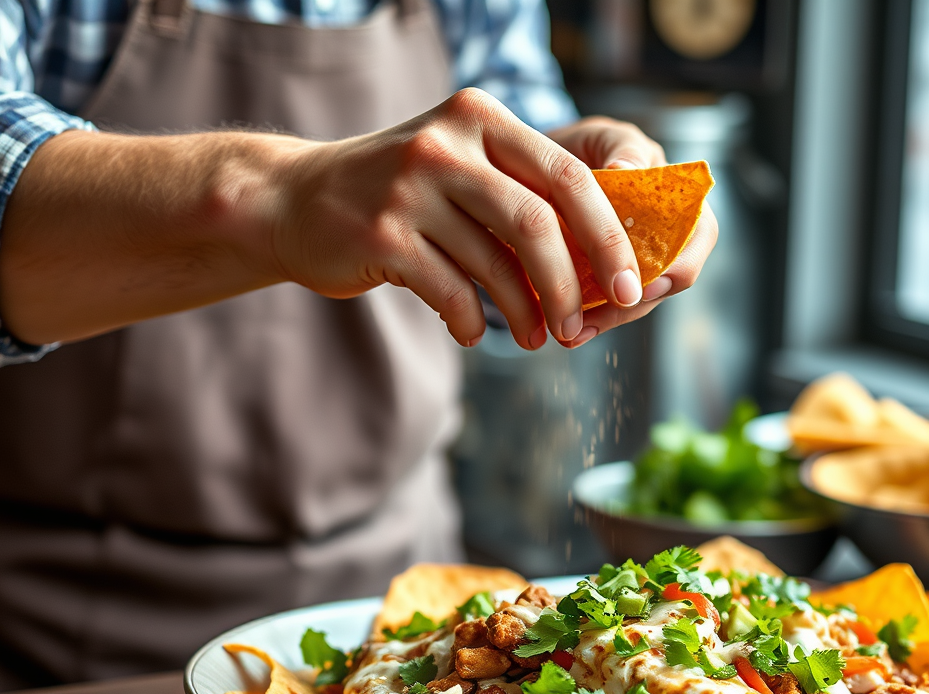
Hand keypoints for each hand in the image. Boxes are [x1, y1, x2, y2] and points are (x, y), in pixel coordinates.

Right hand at [274, 90, 713, 350]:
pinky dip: (469, 321)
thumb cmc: (394, 195)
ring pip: (495, 263)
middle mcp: (448, 143)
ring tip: (533, 339)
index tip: (631, 285)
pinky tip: (469, 332)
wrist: (297, 201)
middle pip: (538, 221)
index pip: (569, 176)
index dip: (609, 236)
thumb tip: (593, 261)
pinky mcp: (382, 235)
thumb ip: (516, 194)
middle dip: (571, 285)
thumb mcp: (457, 168)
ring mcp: (411, 188)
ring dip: (524, 314)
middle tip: (581, 328)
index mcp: (481, 119)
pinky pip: (449, 291)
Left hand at [547, 116, 718, 343]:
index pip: (699, 233)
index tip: (647, 283)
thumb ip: (618, 149)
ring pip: (635, 301)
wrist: (529, 172)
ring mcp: (631, 261)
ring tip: (574, 333)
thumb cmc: (573, 149)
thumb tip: (628, 169)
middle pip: (669, 280)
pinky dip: (587, 321)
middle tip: (599, 317)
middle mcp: (660, 234)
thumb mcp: (596, 138)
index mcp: (672, 195)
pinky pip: (604, 308)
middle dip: (635, 304)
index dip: (679, 263)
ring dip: (607, 320)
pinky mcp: (600, 282)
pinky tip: (568, 332)